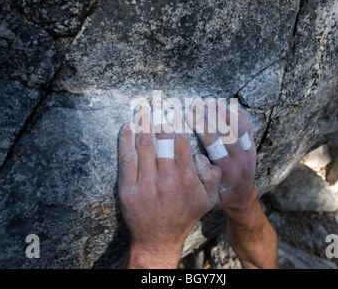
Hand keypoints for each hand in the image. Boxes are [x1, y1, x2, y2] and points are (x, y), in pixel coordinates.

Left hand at [118, 102, 220, 268]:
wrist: (159, 238)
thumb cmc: (185, 215)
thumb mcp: (209, 199)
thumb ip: (211, 175)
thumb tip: (203, 153)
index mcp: (187, 177)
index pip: (179, 139)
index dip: (176, 120)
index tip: (173, 107)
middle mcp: (166, 178)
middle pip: (161, 137)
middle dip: (159, 114)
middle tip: (157, 100)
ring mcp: (145, 183)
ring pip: (143, 144)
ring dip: (142, 122)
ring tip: (142, 107)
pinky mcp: (128, 189)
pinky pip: (126, 159)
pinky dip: (126, 140)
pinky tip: (128, 127)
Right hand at [186, 99, 256, 211]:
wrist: (243, 198)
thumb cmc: (222, 196)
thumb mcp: (209, 194)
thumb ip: (202, 177)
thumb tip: (192, 157)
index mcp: (229, 171)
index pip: (215, 144)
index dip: (202, 128)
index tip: (190, 117)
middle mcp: (241, 160)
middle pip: (226, 132)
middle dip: (210, 116)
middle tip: (196, 105)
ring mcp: (249, 151)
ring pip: (238, 127)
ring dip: (223, 113)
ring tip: (209, 102)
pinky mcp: (252, 146)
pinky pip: (246, 127)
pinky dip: (236, 115)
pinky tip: (224, 105)